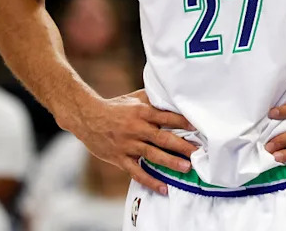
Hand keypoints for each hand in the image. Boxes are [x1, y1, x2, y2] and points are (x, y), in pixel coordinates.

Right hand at [66, 89, 197, 193]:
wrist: (88, 118)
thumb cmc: (115, 107)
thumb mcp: (134, 98)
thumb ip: (152, 99)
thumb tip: (172, 96)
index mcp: (142, 112)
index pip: (166, 117)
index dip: (182, 122)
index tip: (197, 128)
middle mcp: (136, 128)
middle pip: (163, 138)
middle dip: (182, 146)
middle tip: (197, 152)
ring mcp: (128, 144)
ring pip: (152, 155)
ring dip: (170, 162)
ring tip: (186, 168)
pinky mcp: (120, 158)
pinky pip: (137, 172)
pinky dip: (150, 181)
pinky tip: (163, 188)